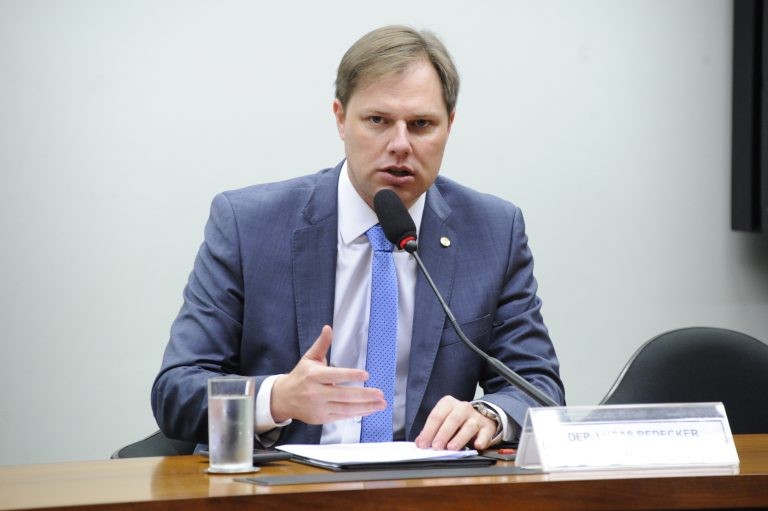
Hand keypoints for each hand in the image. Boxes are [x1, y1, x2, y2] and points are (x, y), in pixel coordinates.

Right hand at [270, 325, 386, 423]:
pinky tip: (369, 410)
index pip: (335, 375)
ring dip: (365, 407)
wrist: (283, 398)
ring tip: (381, 404)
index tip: (365, 375)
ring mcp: (319, 407)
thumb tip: (328, 328)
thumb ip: (321, 345)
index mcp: (314, 376)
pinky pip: (342, 416)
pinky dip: (357, 413)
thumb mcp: (309, 358)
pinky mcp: (321, 418)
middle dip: (364, 395)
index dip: (350, 375)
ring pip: (345, 408)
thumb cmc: (300, 376)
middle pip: (343, 395)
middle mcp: (316, 392)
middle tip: (380, 393)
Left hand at [414, 396, 497, 450]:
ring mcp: (476, 417)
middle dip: (442, 434)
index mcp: (448, 403)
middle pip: (452, 420)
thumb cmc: (457, 422)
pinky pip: (485, 433)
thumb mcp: (442, 422)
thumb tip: (420, 442)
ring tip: (451, 448)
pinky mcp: (487, 427)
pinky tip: (477, 445)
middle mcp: (463, 407)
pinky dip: (481, 439)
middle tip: (436, 447)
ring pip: (468, 426)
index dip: (428, 431)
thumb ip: (431, 431)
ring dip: (459, 438)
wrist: (480, 418)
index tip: (423, 444)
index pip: (436, 416)